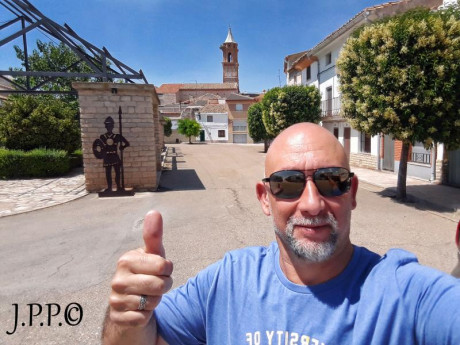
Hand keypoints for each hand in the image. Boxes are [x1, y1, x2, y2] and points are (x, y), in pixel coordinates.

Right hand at [108, 210, 172, 327]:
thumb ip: (154, 236)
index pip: (163, 266)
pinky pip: (143, 318)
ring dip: (155, 302)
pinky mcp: (118, 318)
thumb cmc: (146, 274)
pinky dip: (146, 315)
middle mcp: (117, 279)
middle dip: (164, 287)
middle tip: (156, 285)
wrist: (131, 305)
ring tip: (148, 296)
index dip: (167, 270)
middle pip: (159, 286)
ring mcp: (115, 299)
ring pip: (152, 303)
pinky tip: (140, 309)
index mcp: (126, 260)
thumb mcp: (153, 255)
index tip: (160, 270)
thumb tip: (154, 211)